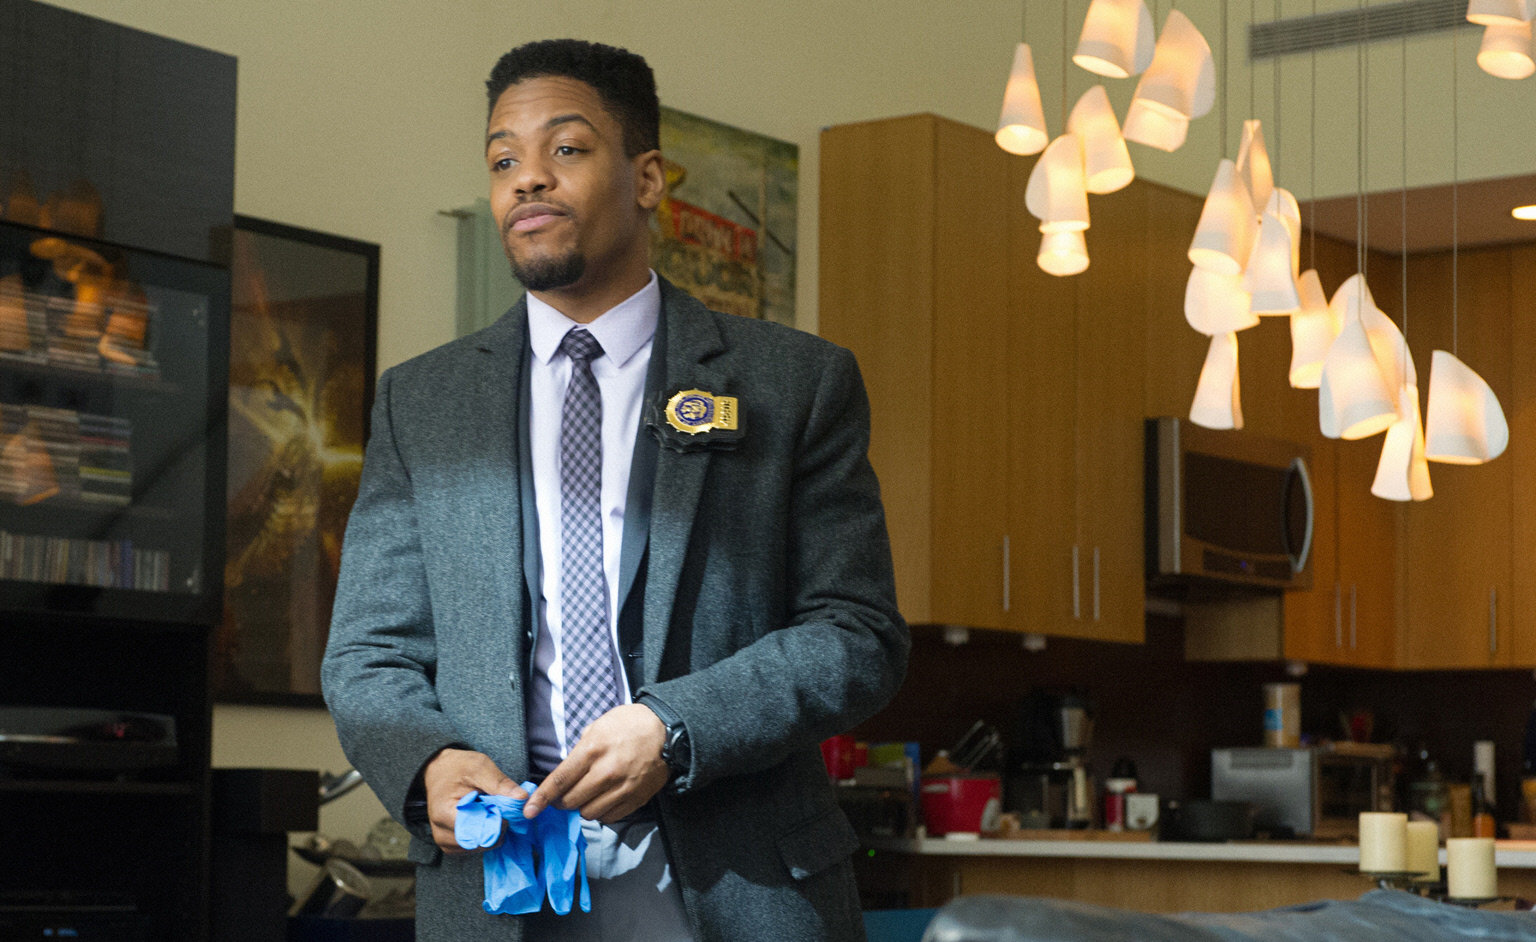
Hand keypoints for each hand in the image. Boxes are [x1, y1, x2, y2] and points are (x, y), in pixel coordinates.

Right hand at [422, 747, 524, 852]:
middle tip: (497, 805)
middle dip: (497, 825)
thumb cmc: (458, 767)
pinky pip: (476, 847)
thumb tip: (522, 798)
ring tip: (487, 809)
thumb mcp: (480, 766)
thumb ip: (500, 783)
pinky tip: (483, 817)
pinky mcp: (450, 845)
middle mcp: (442, 834)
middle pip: (483, 841)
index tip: (504, 806)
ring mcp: (445, 842)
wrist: (439, 771)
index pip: (481, 831)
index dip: (499, 820)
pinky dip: (485, 834)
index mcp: (445, 814)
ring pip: (482, 847)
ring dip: (492, 830)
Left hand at [524, 704, 668, 822]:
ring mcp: (622, 788)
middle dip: (562, 801)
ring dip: (583, 807)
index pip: (560, 781)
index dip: (541, 798)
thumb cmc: (628, 724)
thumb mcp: (597, 727)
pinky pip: (610, 817)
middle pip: (571, 801)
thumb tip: (565, 774)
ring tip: (588, 795)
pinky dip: (602, 812)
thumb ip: (579, 751)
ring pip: (589, 813)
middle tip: (565, 795)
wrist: (665, 731)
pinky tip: (604, 799)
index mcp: (592, 750)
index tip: (529, 810)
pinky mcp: (636, 798)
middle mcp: (606, 772)